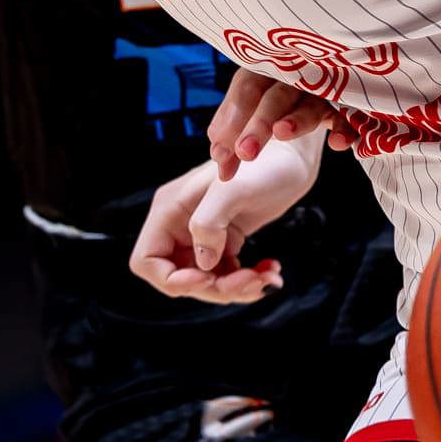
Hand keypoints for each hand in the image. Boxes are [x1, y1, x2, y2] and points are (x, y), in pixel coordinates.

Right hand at [129, 136, 319, 304]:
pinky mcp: (226, 238)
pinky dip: (247, 280)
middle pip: (181, 277)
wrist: (294, 153)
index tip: (208, 278)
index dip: (172, 279)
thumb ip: (208, 225)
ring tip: (269, 279)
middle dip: (216, 288)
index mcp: (171, 209)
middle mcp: (181, 223)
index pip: (147, 260)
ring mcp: (204, 232)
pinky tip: (270, 271)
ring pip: (207, 280)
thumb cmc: (264, 163)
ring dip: (236, 288)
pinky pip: (226, 273)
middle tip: (253, 282)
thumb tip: (204, 263)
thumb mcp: (231, 191)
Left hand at [208, 66, 342, 180]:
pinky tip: (338, 143)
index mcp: (268, 67)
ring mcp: (326, 86)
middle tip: (245, 153)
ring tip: (282, 134)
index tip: (220, 156)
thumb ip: (233, 132)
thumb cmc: (280, 94)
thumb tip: (219, 159)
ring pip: (310, 104)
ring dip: (297, 120)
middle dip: (259, 125)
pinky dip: (345, 127)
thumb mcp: (253, 107)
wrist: (325, 75)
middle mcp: (297, 72)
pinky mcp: (350, 102)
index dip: (232, 120)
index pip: (247, 87)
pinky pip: (350, 115)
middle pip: (275, 97)